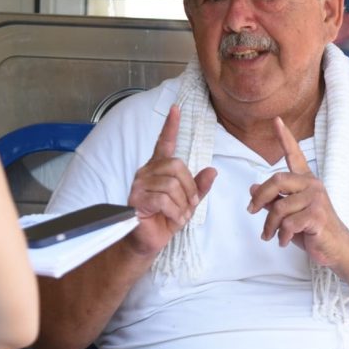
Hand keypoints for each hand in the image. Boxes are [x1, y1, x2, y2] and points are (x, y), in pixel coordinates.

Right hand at [126, 105, 216, 257]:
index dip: (170, 126)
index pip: (164, 142)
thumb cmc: (166, 219)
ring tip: (180, 215)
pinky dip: (174, 211)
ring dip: (183, 204)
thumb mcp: (189, 202)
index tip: (176, 108)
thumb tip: (212, 170)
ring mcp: (139, 184)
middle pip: (176, 166)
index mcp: (159, 168)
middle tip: (190, 205)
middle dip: (190, 188)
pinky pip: (163, 199)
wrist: (150, 240)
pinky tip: (174, 219)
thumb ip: (199, 186)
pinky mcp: (136, 198)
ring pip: (171, 185)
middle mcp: (147, 171)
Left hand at [247, 116, 348, 266]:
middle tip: (251, 211)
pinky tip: (284, 241)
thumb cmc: (312, 229)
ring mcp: (316, 199)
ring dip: (269, 225)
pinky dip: (282, 235)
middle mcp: (312, 185)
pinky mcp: (317, 215)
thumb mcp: (289, 214)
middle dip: (259, 198)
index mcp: (306, 181)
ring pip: (279, 207)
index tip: (276, 120)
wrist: (336, 248)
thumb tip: (252, 188)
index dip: (285, 137)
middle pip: (276, 180)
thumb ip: (273, 200)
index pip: (294, 154)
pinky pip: (288, 223)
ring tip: (270, 236)